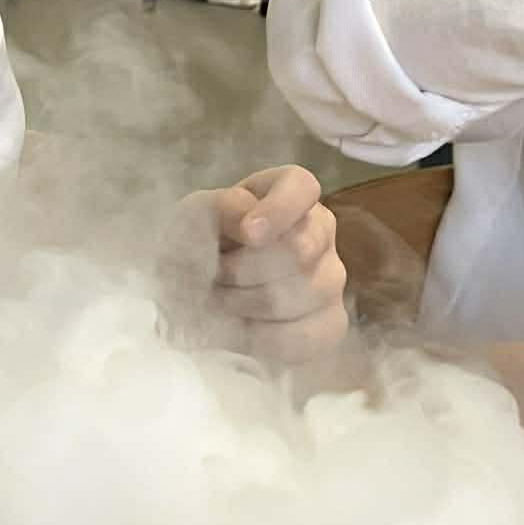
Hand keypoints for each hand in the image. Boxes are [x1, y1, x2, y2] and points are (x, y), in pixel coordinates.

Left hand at [176, 165, 348, 363]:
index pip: (302, 188)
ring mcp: (330, 278)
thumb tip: (250, 225)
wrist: (193, 295)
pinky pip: (302, 337)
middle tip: (212, 275)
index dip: (279, 211)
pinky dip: (258, 337)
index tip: (247, 233)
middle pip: (298, 251)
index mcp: (290, 192)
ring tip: (217, 300)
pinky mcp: (329, 323)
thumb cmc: (197, 243)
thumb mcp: (195, 216)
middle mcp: (320, 231)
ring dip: (241, 303)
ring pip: (295, 296)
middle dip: (241, 269)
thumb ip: (221, 209)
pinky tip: (238, 328)